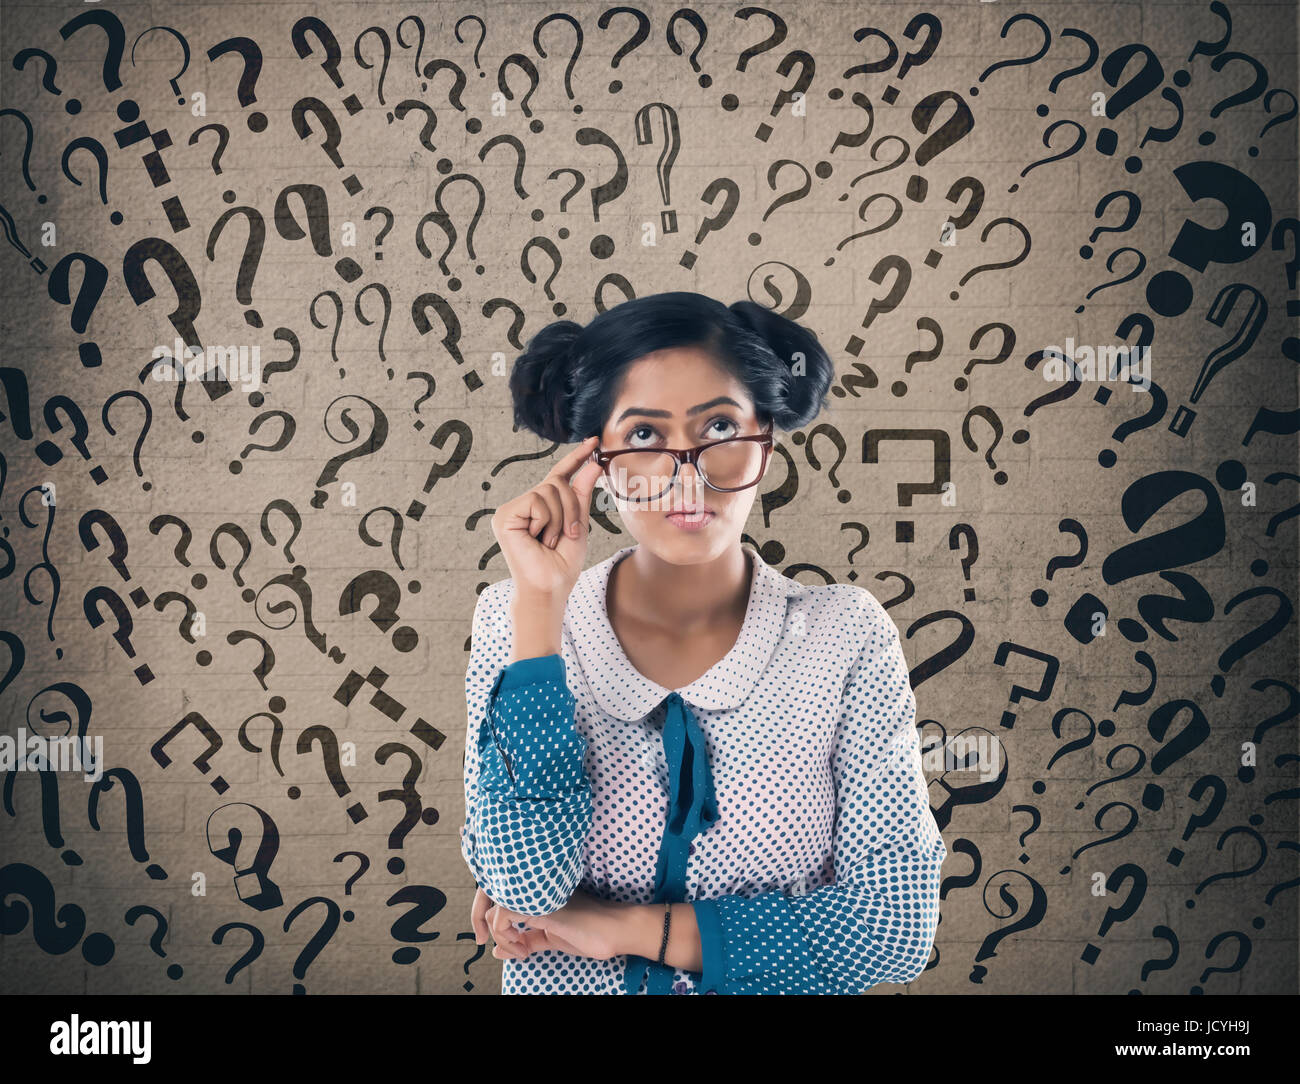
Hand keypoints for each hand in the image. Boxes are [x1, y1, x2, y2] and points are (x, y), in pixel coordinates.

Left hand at [485, 887, 628, 961]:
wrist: (613, 931)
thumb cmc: (587, 932)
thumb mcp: (549, 938)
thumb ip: (524, 941)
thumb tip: (497, 951)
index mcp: (534, 891)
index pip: (498, 892)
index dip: (485, 914)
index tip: (492, 941)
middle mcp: (532, 888)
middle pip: (488, 892)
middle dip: (479, 918)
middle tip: (487, 942)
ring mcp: (535, 894)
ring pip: (493, 906)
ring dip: (500, 935)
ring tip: (520, 951)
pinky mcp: (539, 904)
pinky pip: (503, 916)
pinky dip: (505, 937)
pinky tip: (523, 950)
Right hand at [491, 435, 602, 601]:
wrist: (549, 587)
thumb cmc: (562, 563)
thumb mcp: (578, 524)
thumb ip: (582, 494)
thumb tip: (594, 465)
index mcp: (541, 507)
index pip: (559, 475)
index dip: (576, 458)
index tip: (594, 442)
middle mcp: (524, 505)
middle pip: (556, 482)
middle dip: (571, 507)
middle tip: (568, 534)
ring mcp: (512, 509)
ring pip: (548, 490)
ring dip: (559, 518)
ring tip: (551, 540)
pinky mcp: (505, 515)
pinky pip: (537, 501)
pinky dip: (546, 521)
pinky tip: (538, 538)